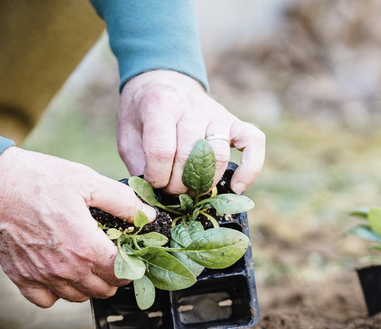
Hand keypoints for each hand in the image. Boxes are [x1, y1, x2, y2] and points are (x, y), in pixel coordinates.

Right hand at [0, 147, 153, 307]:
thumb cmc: (38, 178)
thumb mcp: (86, 180)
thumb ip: (122, 201)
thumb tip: (147, 216)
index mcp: (85, 246)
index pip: (122, 273)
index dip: (133, 265)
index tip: (130, 253)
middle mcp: (65, 269)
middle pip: (103, 290)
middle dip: (113, 276)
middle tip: (110, 256)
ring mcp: (42, 277)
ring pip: (78, 298)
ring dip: (88, 285)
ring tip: (86, 262)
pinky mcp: (21, 278)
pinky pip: (46, 301)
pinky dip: (56, 293)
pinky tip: (58, 272)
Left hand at [118, 70, 266, 194]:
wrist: (160, 80)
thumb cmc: (142, 115)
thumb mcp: (127, 136)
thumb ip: (139, 164)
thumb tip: (154, 196)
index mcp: (161, 105)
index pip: (162, 151)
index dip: (156, 177)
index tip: (152, 182)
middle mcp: (192, 107)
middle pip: (191, 157)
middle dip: (178, 185)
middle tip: (169, 190)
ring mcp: (216, 113)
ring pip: (218, 156)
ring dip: (203, 183)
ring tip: (190, 189)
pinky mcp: (234, 121)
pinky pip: (253, 142)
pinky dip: (250, 167)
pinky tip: (236, 187)